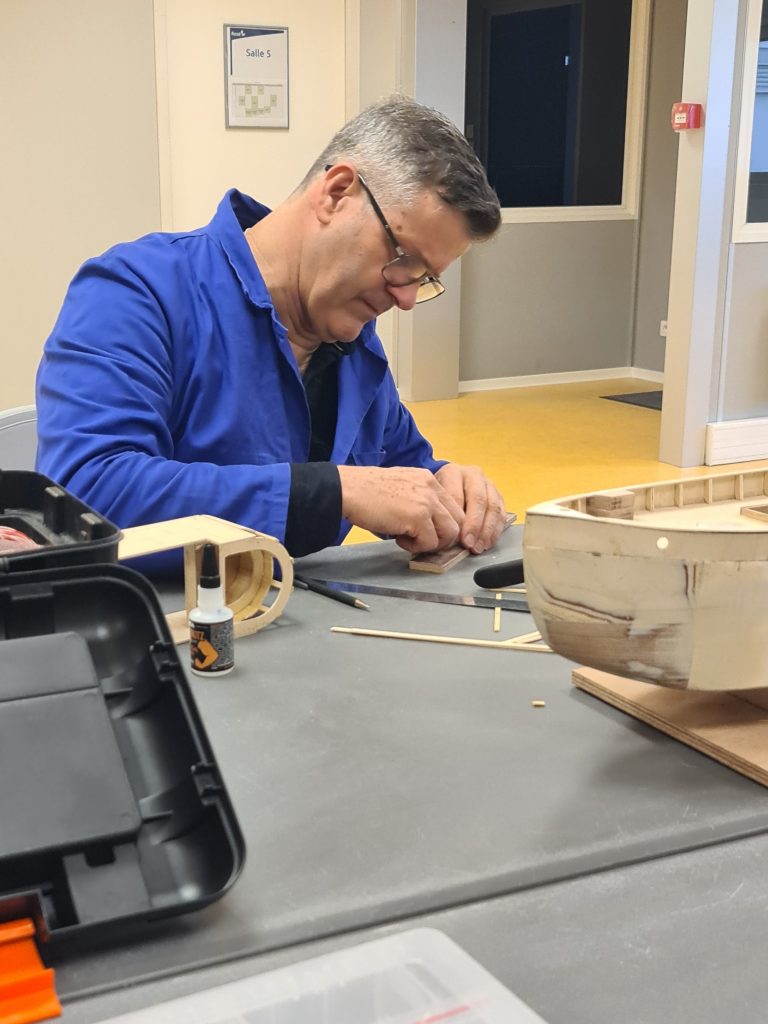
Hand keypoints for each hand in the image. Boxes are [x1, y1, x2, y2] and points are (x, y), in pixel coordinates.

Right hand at [337, 465, 464, 552]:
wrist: (348, 490)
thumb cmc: (366, 491)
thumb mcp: (400, 487)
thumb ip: (418, 501)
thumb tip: (428, 526)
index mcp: (428, 479)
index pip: (453, 506)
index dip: (444, 525)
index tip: (431, 534)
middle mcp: (432, 488)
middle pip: (458, 520)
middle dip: (443, 537)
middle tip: (422, 541)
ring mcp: (427, 502)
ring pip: (450, 533)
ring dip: (432, 543)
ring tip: (409, 539)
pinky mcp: (417, 517)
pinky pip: (430, 543)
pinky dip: (415, 546)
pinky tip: (398, 538)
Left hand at [435, 463, 506, 553]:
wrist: (448, 483)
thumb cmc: (437, 494)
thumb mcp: (431, 497)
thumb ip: (439, 512)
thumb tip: (446, 536)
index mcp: (453, 472)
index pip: (457, 496)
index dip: (458, 519)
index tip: (456, 538)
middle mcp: (473, 474)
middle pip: (478, 500)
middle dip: (475, 525)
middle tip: (470, 544)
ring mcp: (488, 483)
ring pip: (493, 507)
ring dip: (487, 530)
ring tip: (479, 546)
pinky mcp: (498, 494)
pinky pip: (502, 512)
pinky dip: (496, 529)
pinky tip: (488, 542)